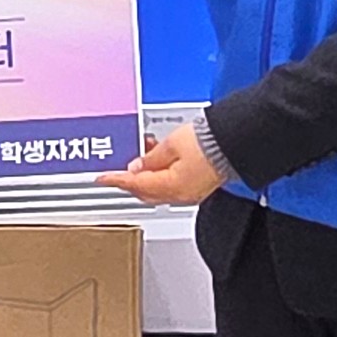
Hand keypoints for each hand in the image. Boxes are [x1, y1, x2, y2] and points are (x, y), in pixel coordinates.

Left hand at [98, 122, 225, 206]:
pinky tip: (156, 162)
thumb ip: (150, 158)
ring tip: (139, 158)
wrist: (235, 141)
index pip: (135, 185)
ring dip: (144, 177)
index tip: (102, 178)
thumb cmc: (210, 141)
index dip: (116, 180)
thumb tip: (136, 166)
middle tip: (117, 169)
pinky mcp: (197, 187)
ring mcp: (190, 193)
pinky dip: (158, 176)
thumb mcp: (171, 144)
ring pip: (157, 190)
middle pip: (145, 192)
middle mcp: (180, 195)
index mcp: (172, 186)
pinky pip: (170, 186)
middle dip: (130, 180)